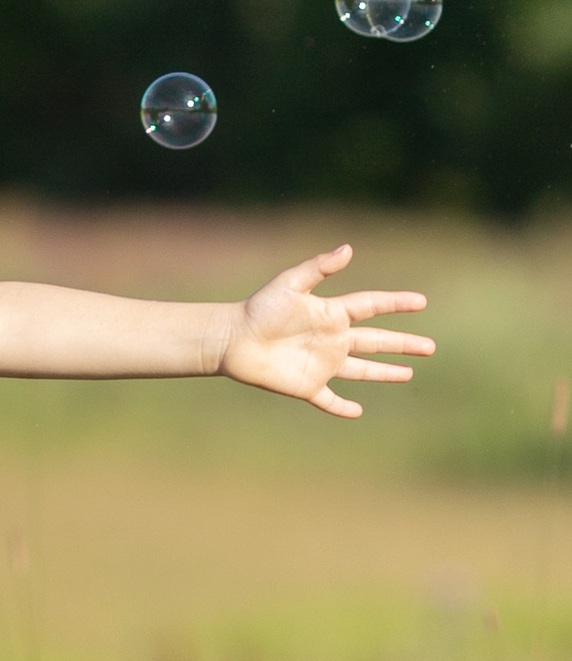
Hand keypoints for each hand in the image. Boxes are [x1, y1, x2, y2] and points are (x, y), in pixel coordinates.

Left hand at [219, 245, 432, 417]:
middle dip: (403, 344)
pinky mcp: (307, 386)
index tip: (421, 301)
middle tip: (430, 347)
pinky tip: (357, 411)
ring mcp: (321, 364)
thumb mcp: (290, 284)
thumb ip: (318, 267)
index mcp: (330, 314)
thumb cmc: (259, 309)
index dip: (395, 303)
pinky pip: (329, 400)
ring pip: (362, 370)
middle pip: (376, 342)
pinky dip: (342, 407)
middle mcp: (331, 339)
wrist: (231, 338)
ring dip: (385, 372)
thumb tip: (349, 249)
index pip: (370, 306)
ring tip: (408, 373)